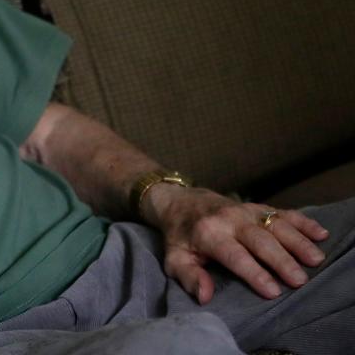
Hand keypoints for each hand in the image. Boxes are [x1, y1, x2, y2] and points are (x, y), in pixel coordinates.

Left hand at [144, 186, 328, 304]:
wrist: (180, 201)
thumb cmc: (180, 236)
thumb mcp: (175, 258)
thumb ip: (189, 276)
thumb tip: (205, 295)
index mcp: (209, 234)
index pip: (235, 255)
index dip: (254, 273)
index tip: (273, 291)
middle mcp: (230, 219)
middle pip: (260, 240)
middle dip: (281, 260)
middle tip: (299, 280)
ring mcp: (246, 211)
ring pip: (275, 225)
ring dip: (297, 242)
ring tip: (315, 260)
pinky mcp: (258, 206)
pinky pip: (283, 212)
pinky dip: (303, 222)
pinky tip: (320, 234)